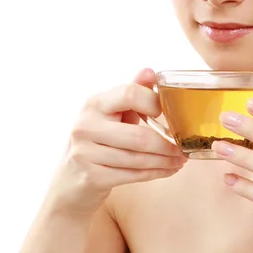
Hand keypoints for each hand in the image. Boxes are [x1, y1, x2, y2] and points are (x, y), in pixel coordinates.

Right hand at [48, 68, 185, 216]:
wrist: (69, 181)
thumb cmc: (97, 139)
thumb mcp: (111, 112)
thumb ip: (132, 91)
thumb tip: (150, 71)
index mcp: (94, 103)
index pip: (129, 94)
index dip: (153, 102)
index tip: (169, 113)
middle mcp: (87, 126)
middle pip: (138, 136)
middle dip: (167, 144)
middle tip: (184, 147)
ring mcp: (86, 153)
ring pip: (138, 159)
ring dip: (164, 161)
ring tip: (180, 159)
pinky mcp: (91, 177)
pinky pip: (132, 176)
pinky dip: (154, 173)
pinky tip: (167, 170)